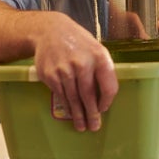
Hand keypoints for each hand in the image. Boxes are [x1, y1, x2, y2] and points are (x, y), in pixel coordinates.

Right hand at [31, 15, 117, 132]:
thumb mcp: (95, 48)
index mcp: (99, 57)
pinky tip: (70, 112)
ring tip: (82, 126)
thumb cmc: (77, 42)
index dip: (107, 101)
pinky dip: (66, 106)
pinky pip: (61, 95)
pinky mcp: (51, 75)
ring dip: (78, 115)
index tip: (104, 109)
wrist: (50, 31)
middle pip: (89, 96)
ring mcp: (65, 70)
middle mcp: (83, 64)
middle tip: (94, 127)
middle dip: (92, 114)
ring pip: (74, 99)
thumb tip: (105, 95)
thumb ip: (101, 69)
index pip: (108, 86)